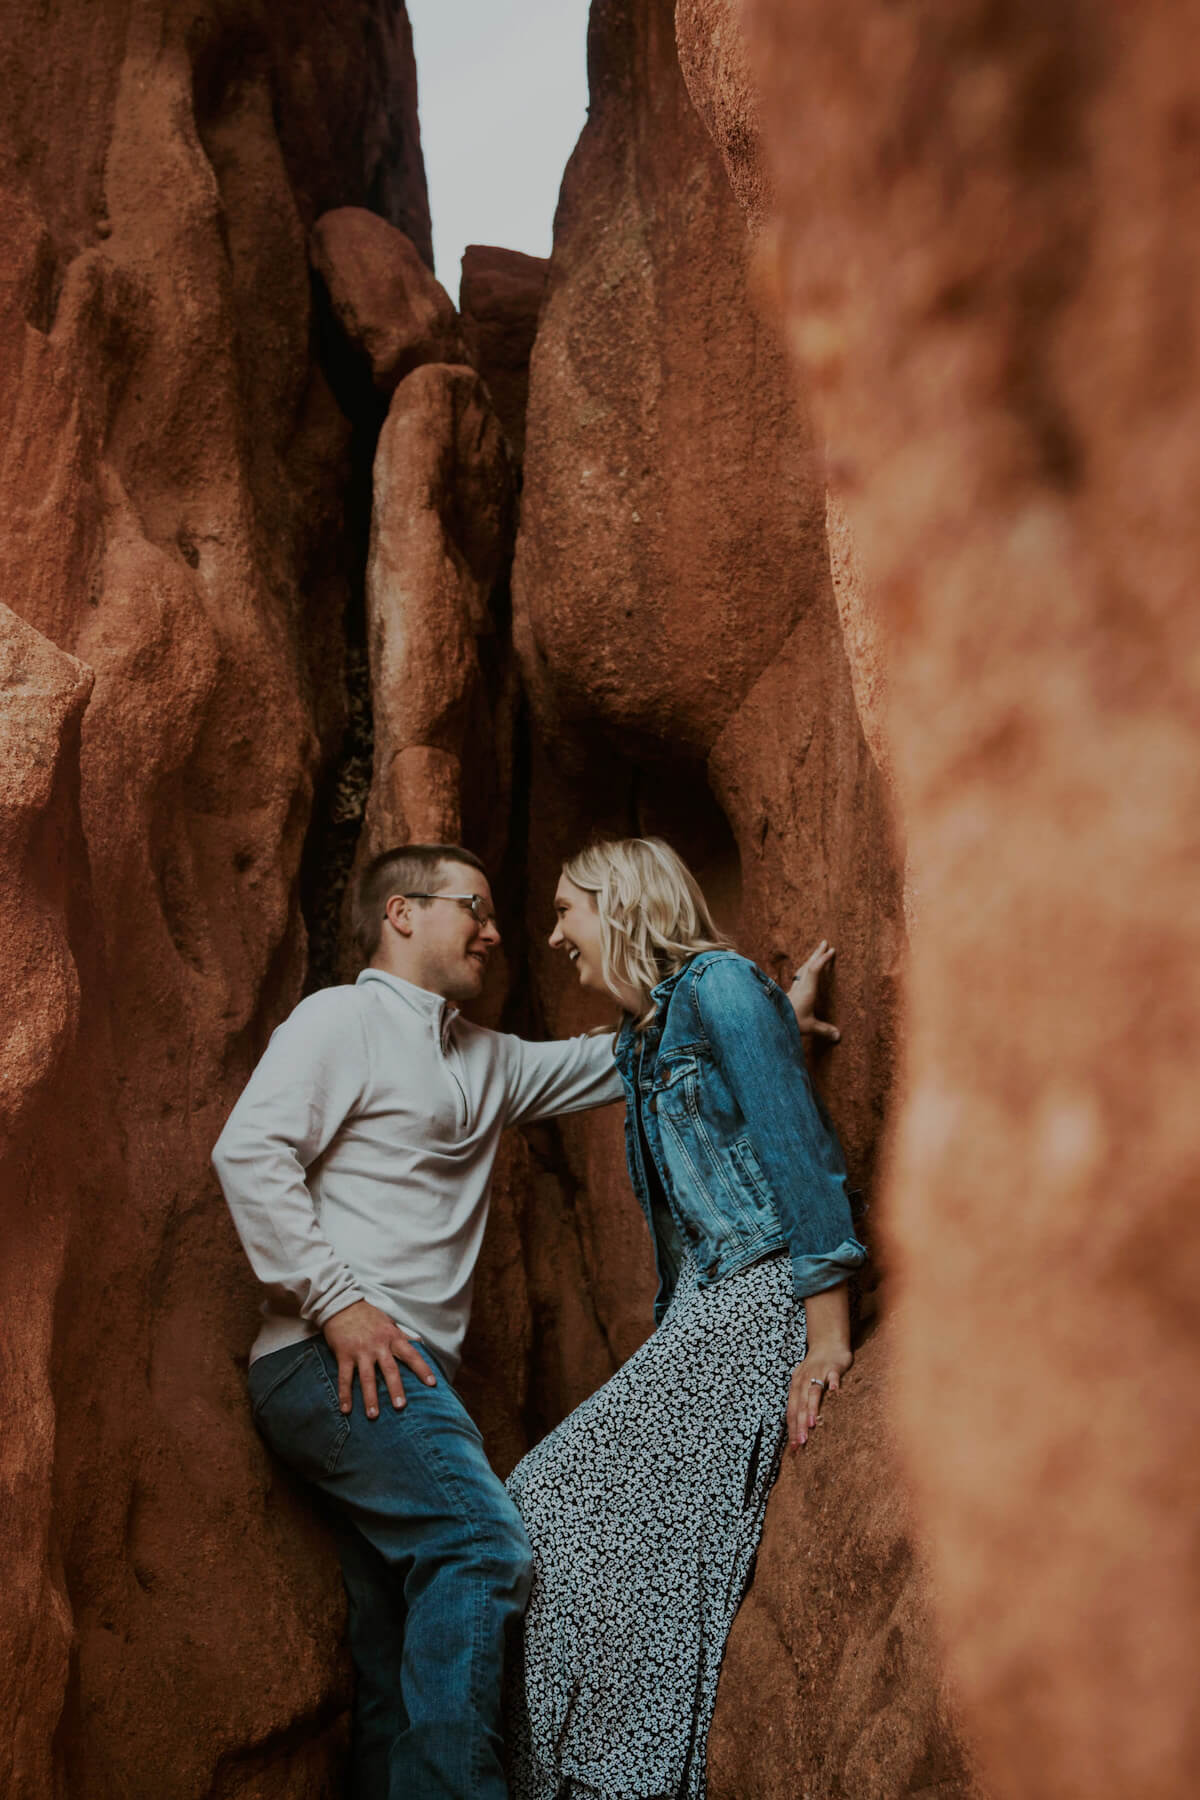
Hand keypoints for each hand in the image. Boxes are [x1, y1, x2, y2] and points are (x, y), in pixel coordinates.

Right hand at [323, 1299, 436, 1418]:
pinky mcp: (344, 1354)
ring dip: (370, 1397)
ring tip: (373, 1415)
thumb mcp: (389, 1323)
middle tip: (401, 1406)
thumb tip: (420, 1344)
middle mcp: (378, 1345)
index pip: (411, 1354)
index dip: (422, 1368)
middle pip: (389, 1369)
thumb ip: (403, 1336)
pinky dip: (345, 1394)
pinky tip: (346, 1409)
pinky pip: (344, 1377)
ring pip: (367, 1377)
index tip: (432, 1384)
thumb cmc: (368, 1316)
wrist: (342, 1304)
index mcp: (392, 1337)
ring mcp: (360, 1351)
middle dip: (395, 1388)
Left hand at [786, 941, 839, 1042]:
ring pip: (802, 969)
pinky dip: (805, 969)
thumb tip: (839, 1036)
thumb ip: (824, 1030)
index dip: (823, 960)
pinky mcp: (790, 992)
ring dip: (811, 959)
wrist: (770, 1022)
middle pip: (808, 965)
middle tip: (825, 942)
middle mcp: (800, 986)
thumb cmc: (790, 1022)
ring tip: (817, 953)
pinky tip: (805, 970)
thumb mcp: (809, 1027)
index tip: (831, 951)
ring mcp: (794, 988)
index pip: (814, 970)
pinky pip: (799, 975)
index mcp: (806, 991)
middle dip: (817, 953)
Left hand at [787, 1339, 852, 1450]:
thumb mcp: (804, 1384)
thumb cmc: (816, 1369)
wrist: (828, 1344)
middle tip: (801, 1442)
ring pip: (813, 1392)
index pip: (791, 1410)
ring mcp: (818, 1372)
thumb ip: (801, 1402)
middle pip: (799, 1404)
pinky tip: (836, 1390)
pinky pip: (833, 1375)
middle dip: (799, 1424)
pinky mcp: (833, 1367)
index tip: (793, 1447)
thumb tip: (799, 1428)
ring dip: (811, 1407)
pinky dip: (834, 1382)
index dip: (791, 1428)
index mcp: (795, 1386)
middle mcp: (804, 1380)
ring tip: (811, 1423)